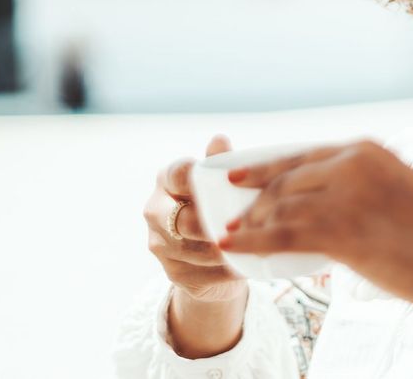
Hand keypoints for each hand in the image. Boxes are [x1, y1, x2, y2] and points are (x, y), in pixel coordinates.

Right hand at [142, 135, 247, 303]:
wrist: (209, 256)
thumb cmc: (218, 206)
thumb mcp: (221, 183)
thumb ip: (220, 163)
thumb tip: (219, 139)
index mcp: (166, 180)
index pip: (177, 175)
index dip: (198, 177)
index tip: (225, 181)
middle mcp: (156, 211)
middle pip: (186, 219)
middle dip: (218, 224)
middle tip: (247, 224)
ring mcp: (160, 245)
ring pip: (198, 250)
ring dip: (229, 249)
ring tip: (256, 244)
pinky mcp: (173, 274)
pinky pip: (206, 273)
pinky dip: (229, 270)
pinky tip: (249, 262)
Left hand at [220, 140, 412, 316]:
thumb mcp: (396, 192)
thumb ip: (359, 189)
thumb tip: (322, 207)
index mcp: (367, 150)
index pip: (302, 154)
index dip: (265, 167)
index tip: (237, 175)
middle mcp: (353, 163)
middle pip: (285, 177)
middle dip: (252, 198)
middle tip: (230, 213)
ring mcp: (346, 194)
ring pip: (280, 205)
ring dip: (250, 223)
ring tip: (232, 234)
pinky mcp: (341, 229)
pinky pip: (282, 234)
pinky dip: (251, 241)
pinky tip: (233, 247)